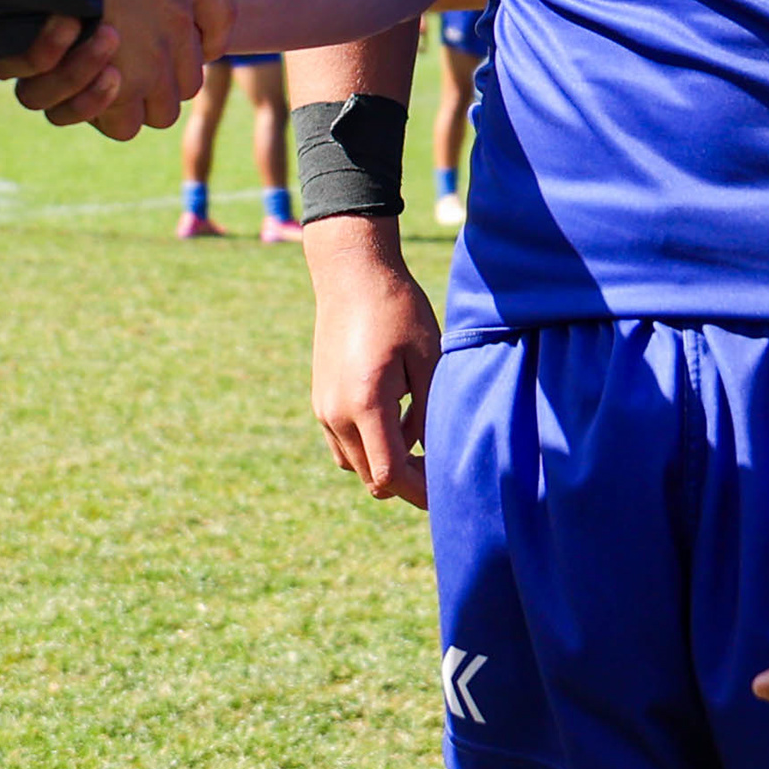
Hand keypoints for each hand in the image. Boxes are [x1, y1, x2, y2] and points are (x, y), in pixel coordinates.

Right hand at [305, 216, 439, 505]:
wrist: (351, 274)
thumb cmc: (398, 310)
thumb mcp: (428, 360)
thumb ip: (429, 413)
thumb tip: (430, 453)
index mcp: (365, 404)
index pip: (390, 475)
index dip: (421, 493)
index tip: (448, 494)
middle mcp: (336, 414)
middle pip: (372, 478)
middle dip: (408, 482)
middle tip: (443, 468)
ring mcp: (323, 408)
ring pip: (355, 465)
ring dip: (386, 464)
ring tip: (420, 440)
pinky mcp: (320, 400)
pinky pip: (343, 444)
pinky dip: (368, 447)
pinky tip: (396, 421)